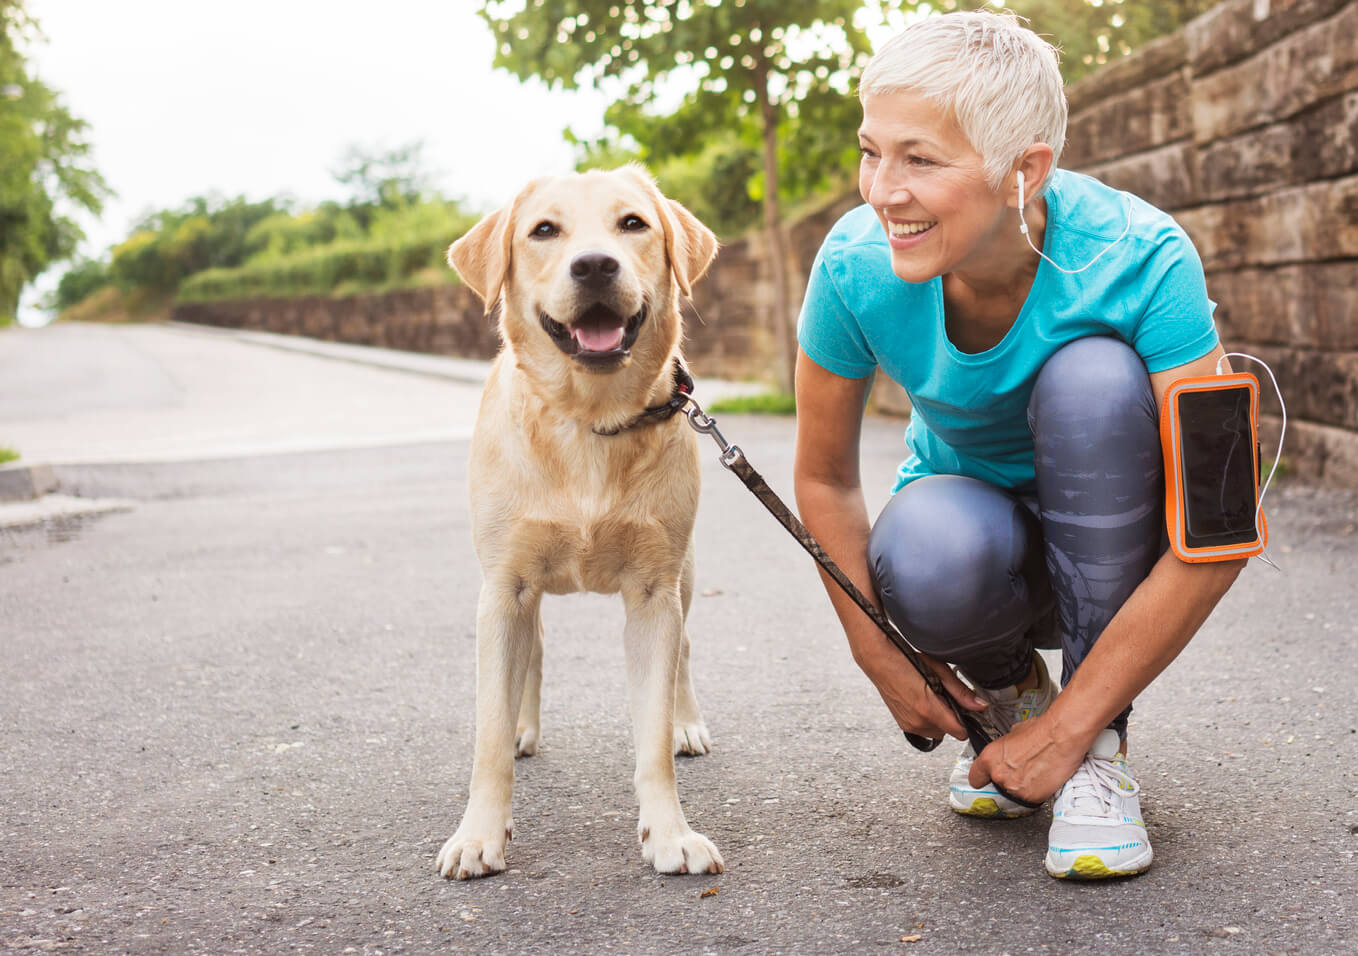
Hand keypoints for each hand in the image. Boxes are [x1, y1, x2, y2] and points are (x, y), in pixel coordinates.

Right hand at [862, 648, 986, 741]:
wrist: (878, 660)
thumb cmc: (905, 660)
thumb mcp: (939, 671)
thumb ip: (961, 692)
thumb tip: (980, 705)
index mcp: (928, 709)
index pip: (960, 732)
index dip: (966, 720)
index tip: (966, 708)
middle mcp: (917, 722)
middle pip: (949, 732)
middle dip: (951, 717)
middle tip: (944, 695)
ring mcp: (908, 725)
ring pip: (936, 731)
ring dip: (939, 719)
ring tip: (931, 696)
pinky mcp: (902, 724)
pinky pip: (923, 728)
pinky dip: (927, 718)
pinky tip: (921, 699)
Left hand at [968, 712, 1092, 804]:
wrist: (1062, 736)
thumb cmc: (1041, 731)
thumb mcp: (1013, 734)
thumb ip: (1004, 748)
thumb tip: (1006, 752)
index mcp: (990, 758)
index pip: (975, 777)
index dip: (982, 778)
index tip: (986, 778)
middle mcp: (999, 775)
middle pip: (997, 786)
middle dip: (1007, 780)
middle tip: (1021, 770)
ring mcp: (1015, 788)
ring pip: (1015, 793)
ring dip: (1023, 786)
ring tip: (1036, 771)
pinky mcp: (1032, 797)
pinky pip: (1031, 798)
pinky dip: (1037, 791)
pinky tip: (1044, 777)